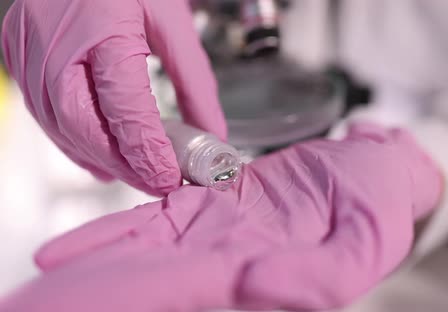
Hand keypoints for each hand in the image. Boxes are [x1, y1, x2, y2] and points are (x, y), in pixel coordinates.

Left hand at [0, 125, 442, 311]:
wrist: (374, 168)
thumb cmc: (380, 204)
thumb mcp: (368, 241)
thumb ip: (321, 275)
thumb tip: (255, 286)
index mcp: (264, 277)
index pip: (187, 296)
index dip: (133, 300)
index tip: (82, 309)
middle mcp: (235, 260)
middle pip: (156, 282)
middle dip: (102, 292)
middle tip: (41, 305)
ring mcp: (222, 230)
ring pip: (151, 248)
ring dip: (99, 261)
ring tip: (49, 271)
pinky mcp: (219, 199)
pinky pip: (165, 212)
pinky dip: (123, 226)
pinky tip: (82, 240)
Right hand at [1, 0, 225, 195]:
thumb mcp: (172, 20)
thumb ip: (193, 80)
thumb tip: (211, 131)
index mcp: (101, 29)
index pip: (125, 108)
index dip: (148, 152)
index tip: (170, 178)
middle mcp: (55, 44)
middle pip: (86, 127)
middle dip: (125, 165)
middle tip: (158, 183)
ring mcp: (29, 52)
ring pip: (61, 128)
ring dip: (101, 159)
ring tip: (137, 173)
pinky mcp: (18, 58)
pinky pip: (46, 115)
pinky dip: (77, 141)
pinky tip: (102, 154)